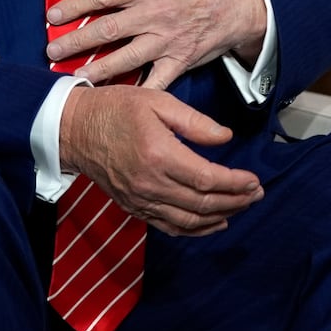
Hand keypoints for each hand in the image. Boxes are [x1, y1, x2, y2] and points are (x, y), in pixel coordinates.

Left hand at [46, 0, 265, 89]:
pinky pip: (155, 81)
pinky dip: (135, 92)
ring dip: (96, 68)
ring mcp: (166, 39)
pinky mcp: (179, 60)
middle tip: (52, 50)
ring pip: (124, 58)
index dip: (74, 6)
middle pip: (106, 30)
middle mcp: (154, 12)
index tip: (52, 16)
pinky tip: (116, 101)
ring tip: (74, 76)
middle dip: (75, 41)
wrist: (237, 0)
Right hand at [59, 84, 262, 235]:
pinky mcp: (134, 207)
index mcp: (159, 154)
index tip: (254, 180)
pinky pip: (170, 226)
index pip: (207, 178)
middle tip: (256, 193)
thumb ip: (194, 121)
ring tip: (241, 207)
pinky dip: (195, 229)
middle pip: (203, 203)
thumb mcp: (157, 100)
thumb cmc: (115, 109)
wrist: (73, 129)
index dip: (235, 183)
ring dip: (221, 217)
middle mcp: (150, 183)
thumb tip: (225, 138)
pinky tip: (213, 223)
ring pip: (189, 220)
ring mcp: (141, 199)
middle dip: (235, 201)